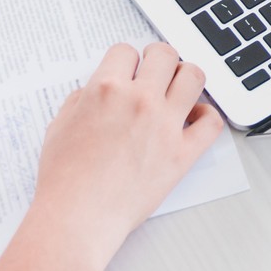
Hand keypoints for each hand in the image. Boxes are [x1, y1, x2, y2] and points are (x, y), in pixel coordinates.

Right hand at [30, 43, 223, 264]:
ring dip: (185, 76)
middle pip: (164, 54)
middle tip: (154, 69)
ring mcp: (165, 126)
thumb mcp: (59, 126)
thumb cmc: (64, 179)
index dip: (125, 59)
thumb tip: (97, 89)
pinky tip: (194, 118)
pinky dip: (207, 116)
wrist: (78, 218)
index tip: (127, 68)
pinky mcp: (182, 154)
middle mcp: (140, 101)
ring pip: (193, 76)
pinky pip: (211, 123)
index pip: (125, 51)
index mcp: (106, 90)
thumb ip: (81, 99)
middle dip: (157, 58)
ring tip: (177, 87)